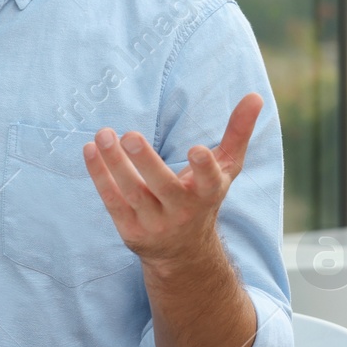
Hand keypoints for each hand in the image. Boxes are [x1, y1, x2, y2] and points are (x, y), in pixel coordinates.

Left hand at [81, 93, 262, 269]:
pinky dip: (100, 176)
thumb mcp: (227, 168)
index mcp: (208, 193)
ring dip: (114, 164)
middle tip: (129, 135)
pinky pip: (112, 201)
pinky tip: (90, 150)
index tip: (196, 150)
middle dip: (145, 162)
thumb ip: (239, 132)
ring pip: (132, 193)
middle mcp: (182, 211)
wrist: (183, 251)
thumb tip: (256, 95)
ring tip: (102, 135)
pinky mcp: (130, 230)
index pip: (209, 181)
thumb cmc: (204, 196)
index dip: (204, 167)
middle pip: (162, 187)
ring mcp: (154, 223)